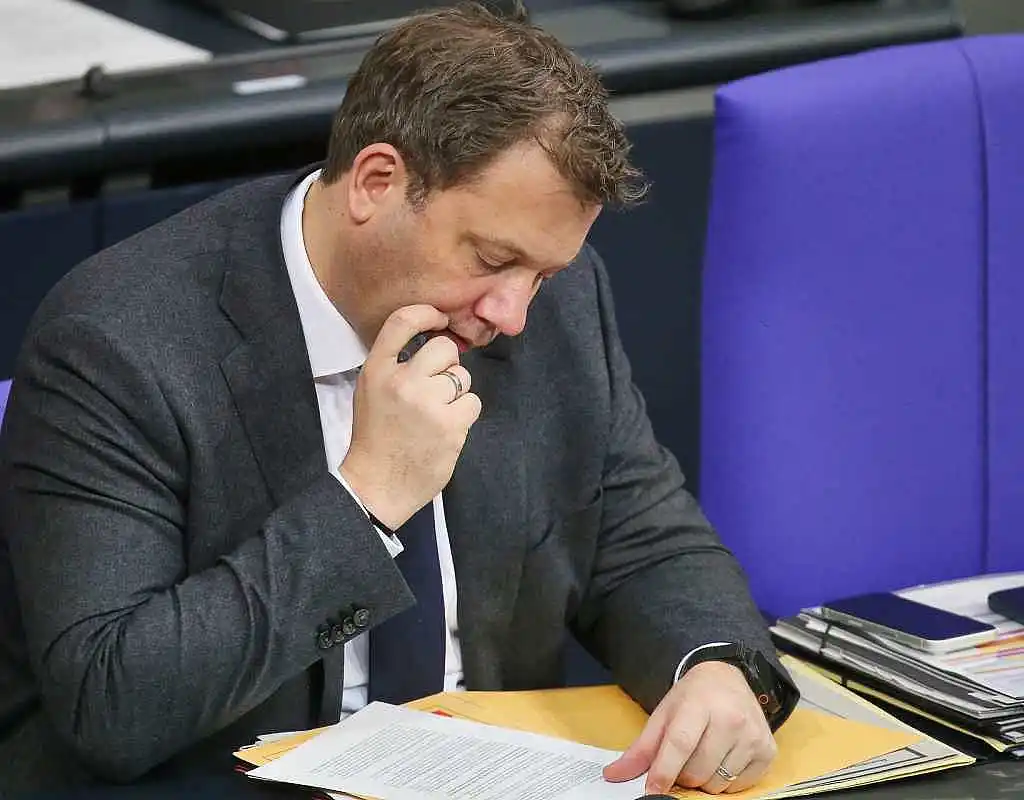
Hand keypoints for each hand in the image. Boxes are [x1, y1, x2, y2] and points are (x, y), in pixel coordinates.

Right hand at [340, 304, 481, 528]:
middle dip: (447, 364)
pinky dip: (464, 415)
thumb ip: (395, 365)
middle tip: (436, 387)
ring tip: (437, 414)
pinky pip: (473, 403)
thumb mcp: (370, 391)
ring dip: (456, 393)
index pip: (402, 322)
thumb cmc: (376, 437)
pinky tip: (446, 429)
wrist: (376, 486)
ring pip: (462, 378)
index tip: (439, 320)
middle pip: (445, 348)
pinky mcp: (450, 426)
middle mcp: (402, 382)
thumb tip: (436, 341)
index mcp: (376, 371)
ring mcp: (428, 404)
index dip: (426, 314)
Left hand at [604, 661, 776, 794]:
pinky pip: (740, 786)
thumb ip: (641, 748)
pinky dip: (725, 781)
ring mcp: (753, 735)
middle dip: (683, 775)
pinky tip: (722, 759)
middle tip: (681, 761)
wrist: (728, 677)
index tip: (652, 789)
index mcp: (700, 704)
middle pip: (698, 770)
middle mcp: (731, 718)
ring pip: (718, 783)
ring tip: (702, 756)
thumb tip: (613, 774)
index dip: (664, 771)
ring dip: (704, 780)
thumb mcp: (663, 714)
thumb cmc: (692, 697)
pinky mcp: (768, 750)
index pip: (680, 744)